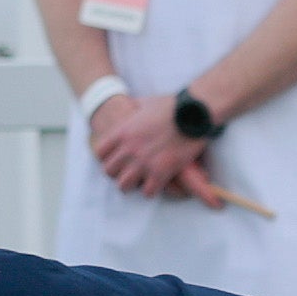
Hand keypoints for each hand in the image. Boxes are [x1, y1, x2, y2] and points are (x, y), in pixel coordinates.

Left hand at [90, 92, 229, 207]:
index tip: (118, 158)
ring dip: (133, 183)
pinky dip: (152, 189)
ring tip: (143, 179)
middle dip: (119, 172)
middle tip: (130, 171)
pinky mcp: (161, 172)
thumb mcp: (146, 103)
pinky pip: (147, 192)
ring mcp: (144, 162)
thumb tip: (131, 107)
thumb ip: (134, 109)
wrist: (195, 112)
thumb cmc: (173, 105)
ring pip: (124, 185)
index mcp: (123, 131)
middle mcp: (129, 148)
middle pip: (109, 171)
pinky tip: (158, 182)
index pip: (100, 153)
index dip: (108, 157)